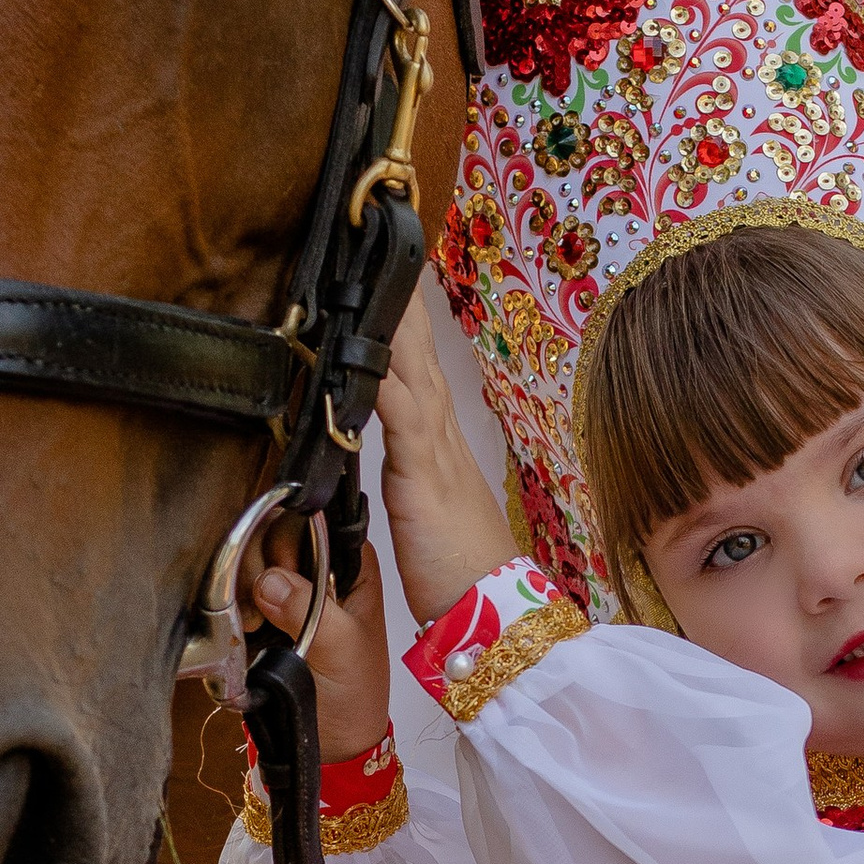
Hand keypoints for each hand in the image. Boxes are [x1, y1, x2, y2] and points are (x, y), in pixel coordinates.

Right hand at [254, 537, 390, 762]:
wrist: (332, 746)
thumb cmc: (354, 697)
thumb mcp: (343, 652)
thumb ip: (310, 612)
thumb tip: (268, 579)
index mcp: (351, 569)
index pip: (317, 524)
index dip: (292, 539)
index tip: (282, 570)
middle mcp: (317, 574)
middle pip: (274, 538)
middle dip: (262, 567)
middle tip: (266, 607)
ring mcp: (286, 595)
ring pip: (249, 563)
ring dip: (243, 590)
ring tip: (256, 626)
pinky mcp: (259, 618)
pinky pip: (235, 595)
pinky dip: (231, 609)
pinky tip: (242, 630)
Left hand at [376, 297, 512, 625]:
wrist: (491, 612)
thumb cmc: (457, 569)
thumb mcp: (422, 506)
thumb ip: (404, 467)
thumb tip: (380, 440)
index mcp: (437, 442)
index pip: (417, 367)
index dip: (405, 322)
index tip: (390, 279)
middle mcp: (440, 436)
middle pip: (418, 354)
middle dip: (403, 303)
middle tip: (383, 250)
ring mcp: (435, 454)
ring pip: (412, 374)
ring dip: (397, 326)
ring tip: (379, 279)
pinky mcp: (424, 480)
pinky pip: (402, 421)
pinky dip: (387, 385)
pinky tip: (373, 354)